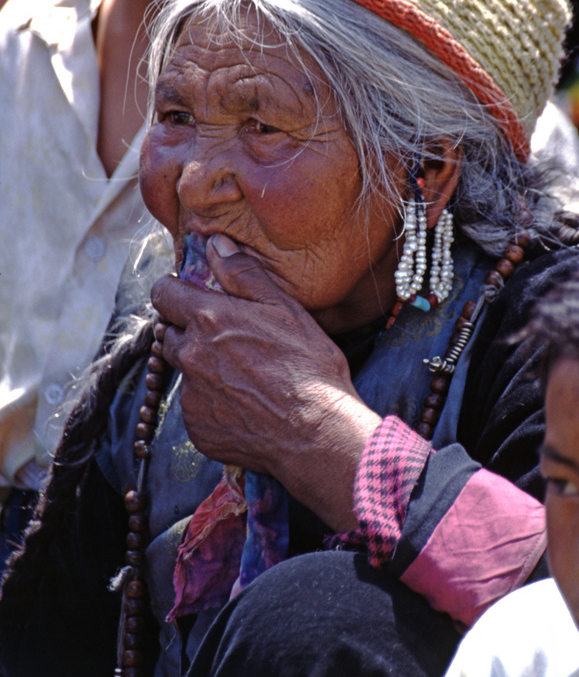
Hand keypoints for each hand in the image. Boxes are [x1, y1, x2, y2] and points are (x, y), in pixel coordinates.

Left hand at [150, 235, 379, 529]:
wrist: (317, 433)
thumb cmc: (309, 365)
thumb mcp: (284, 307)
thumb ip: (244, 273)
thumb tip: (215, 244)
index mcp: (209, 319)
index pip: (163, 293)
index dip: (175, 291)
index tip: (190, 296)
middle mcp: (191, 356)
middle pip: (170, 335)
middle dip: (191, 333)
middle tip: (228, 340)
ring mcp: (191, 396)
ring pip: (185, 373)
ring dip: (202, 370)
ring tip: (243, 377)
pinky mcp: (197, 429)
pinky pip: (196, 409)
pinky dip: (213, 405)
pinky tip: (245, 406)